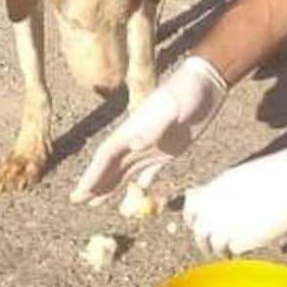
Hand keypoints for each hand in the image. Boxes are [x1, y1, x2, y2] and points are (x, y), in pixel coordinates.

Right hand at [69, 55, 227, 204]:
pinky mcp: (169, 151)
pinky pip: (149, 171)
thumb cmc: (188, 92)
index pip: (107, 156)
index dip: (93, 175)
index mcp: (133, 128)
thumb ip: (155, 127)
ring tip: (95, 202)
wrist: (207, 85)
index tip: (80, 192)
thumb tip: (134, 145)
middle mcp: (138, 139)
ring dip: (111, 186)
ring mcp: (152, 145)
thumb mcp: (172, 107)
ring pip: (126, 170)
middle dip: (95, 183)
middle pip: (111, 165)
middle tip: (78, 201)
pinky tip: (135, 191)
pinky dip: (140, 182)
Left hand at [183, 133, 286, 256]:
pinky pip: (235, 249)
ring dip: (221, 249)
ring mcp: (227, 227)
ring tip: (228, 251)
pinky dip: (238, 248)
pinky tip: (246, 244)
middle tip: (211, 245)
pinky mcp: (244, 240)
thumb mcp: (236, 176)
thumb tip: (198, 196)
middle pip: (199, 234)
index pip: (190, 211)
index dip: (192, 219)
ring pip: (215, 246)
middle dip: (204, 241)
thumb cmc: (271, 172)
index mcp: (211, 191)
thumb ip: (216, 190)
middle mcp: (213, 211)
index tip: (196, 224)